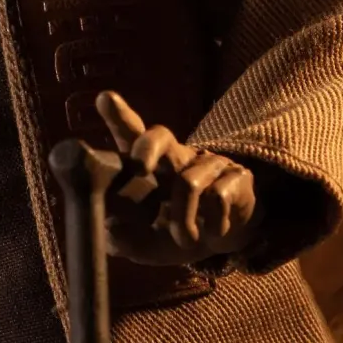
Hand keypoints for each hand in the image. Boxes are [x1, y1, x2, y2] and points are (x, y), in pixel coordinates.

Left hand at [95, 91, 258, 265]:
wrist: (221, 242)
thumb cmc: (172, 232)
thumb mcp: (145, 243)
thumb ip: (122, 239)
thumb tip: (107, 228)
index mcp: (147, 164)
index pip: (130, 133)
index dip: (119, 116)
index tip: (105, 100)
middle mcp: (175, 156)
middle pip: (160, 136)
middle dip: (147, 147)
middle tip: (139, 168)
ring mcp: (207, 163)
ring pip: (188, 183)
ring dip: (182, 221)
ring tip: (184, 239)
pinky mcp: (237, 176)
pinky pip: (219, 198)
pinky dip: (213, 224)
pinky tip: (213, 231)